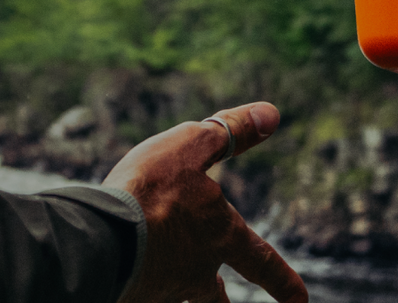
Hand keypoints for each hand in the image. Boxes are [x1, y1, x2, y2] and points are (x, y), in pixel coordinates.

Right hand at [104, 102, 305, 302]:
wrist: (98, 236)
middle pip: (213, 295)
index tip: (300, 301)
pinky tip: (130, 287)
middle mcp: (195, 270)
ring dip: (177, 297)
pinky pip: (142, 296)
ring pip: (175, 298)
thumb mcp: (191, 146)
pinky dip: (141, 292)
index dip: (283, 282)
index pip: (262, 262)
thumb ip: (230, 132)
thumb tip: (271, 113)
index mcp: (220, 236)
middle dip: (219, 302)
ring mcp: (162, 288)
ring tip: (171, 298)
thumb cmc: (149, 189)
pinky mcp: (131, 295)